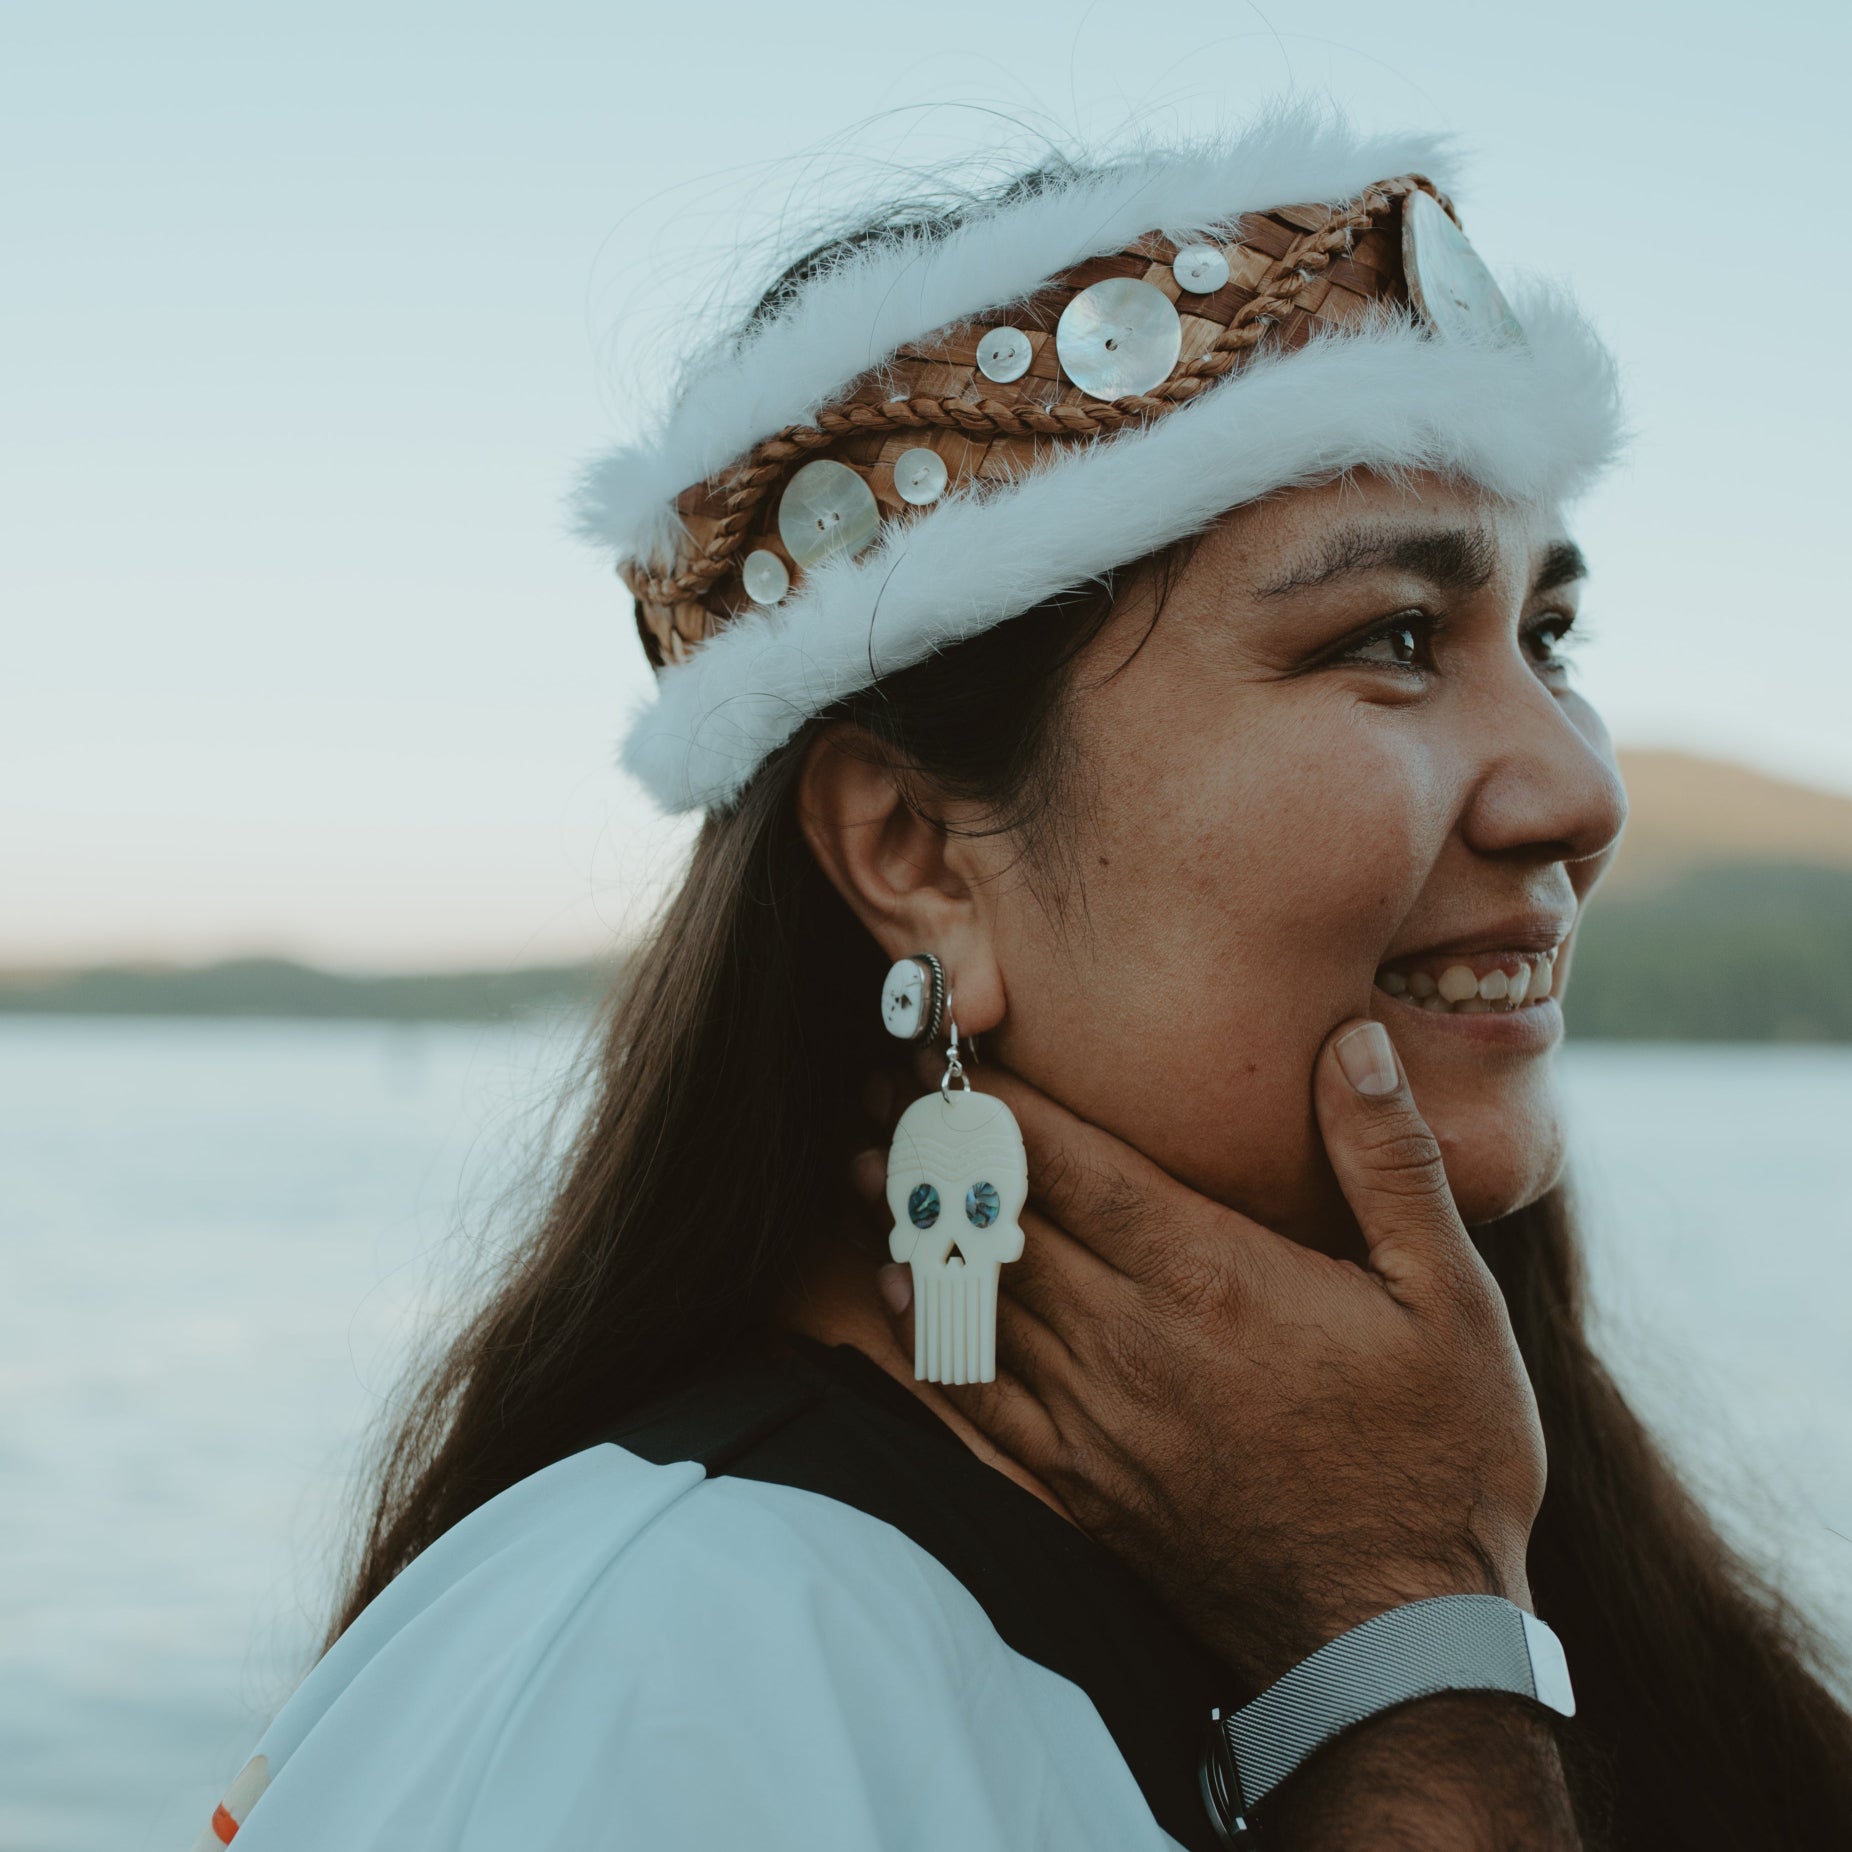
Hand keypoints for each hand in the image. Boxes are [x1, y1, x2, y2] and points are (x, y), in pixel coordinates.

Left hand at [859, 1020, 1545, 1692]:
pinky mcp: (1082, 1484)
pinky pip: (977, 1399)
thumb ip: (1390, 1161)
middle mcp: (1132, 1339)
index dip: (998, 1101)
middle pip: (1004, 1220)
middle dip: (940, 1146)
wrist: (1399, 1641)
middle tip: (878, 1088)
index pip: (1071, 1164)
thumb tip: (1356, 1042)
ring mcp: (1097, 1419)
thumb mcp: (1452, 1299)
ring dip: (919, 1227)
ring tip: (866, 1169)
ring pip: (977, 1299)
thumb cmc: (1438, 1457)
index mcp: (1210, 1277)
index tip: (945, 1053)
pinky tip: (896, 1298)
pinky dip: (928, 1339)